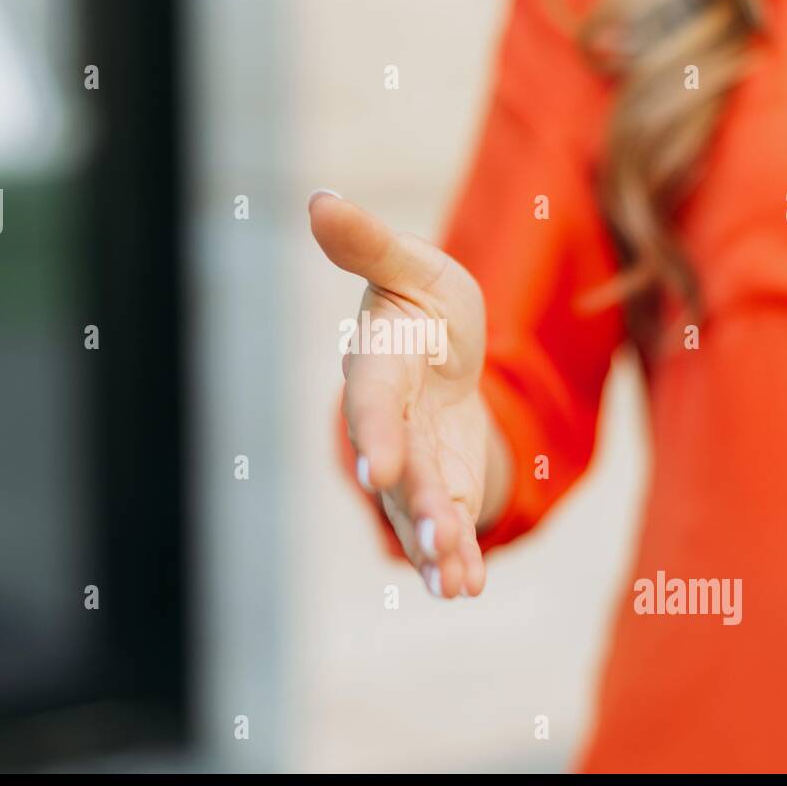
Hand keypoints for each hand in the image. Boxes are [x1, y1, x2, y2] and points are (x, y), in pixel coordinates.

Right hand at [309, 190, 498, 597]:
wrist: (440, 350)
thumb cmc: (422, 302)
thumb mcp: (411, 266)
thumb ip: (369, 246)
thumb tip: (317, 198)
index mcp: (377, 366)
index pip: (372, 404)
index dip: (374, 435)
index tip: (377, 472)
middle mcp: (388, 423)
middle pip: (400, 468)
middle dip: (414, 507)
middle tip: (434, 544)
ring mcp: (412, 460)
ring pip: (419, 507)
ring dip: (436, 545)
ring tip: (456, 586)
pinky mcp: (437, 484)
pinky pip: (443, 522)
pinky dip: (454, 554)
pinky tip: (468, 587)